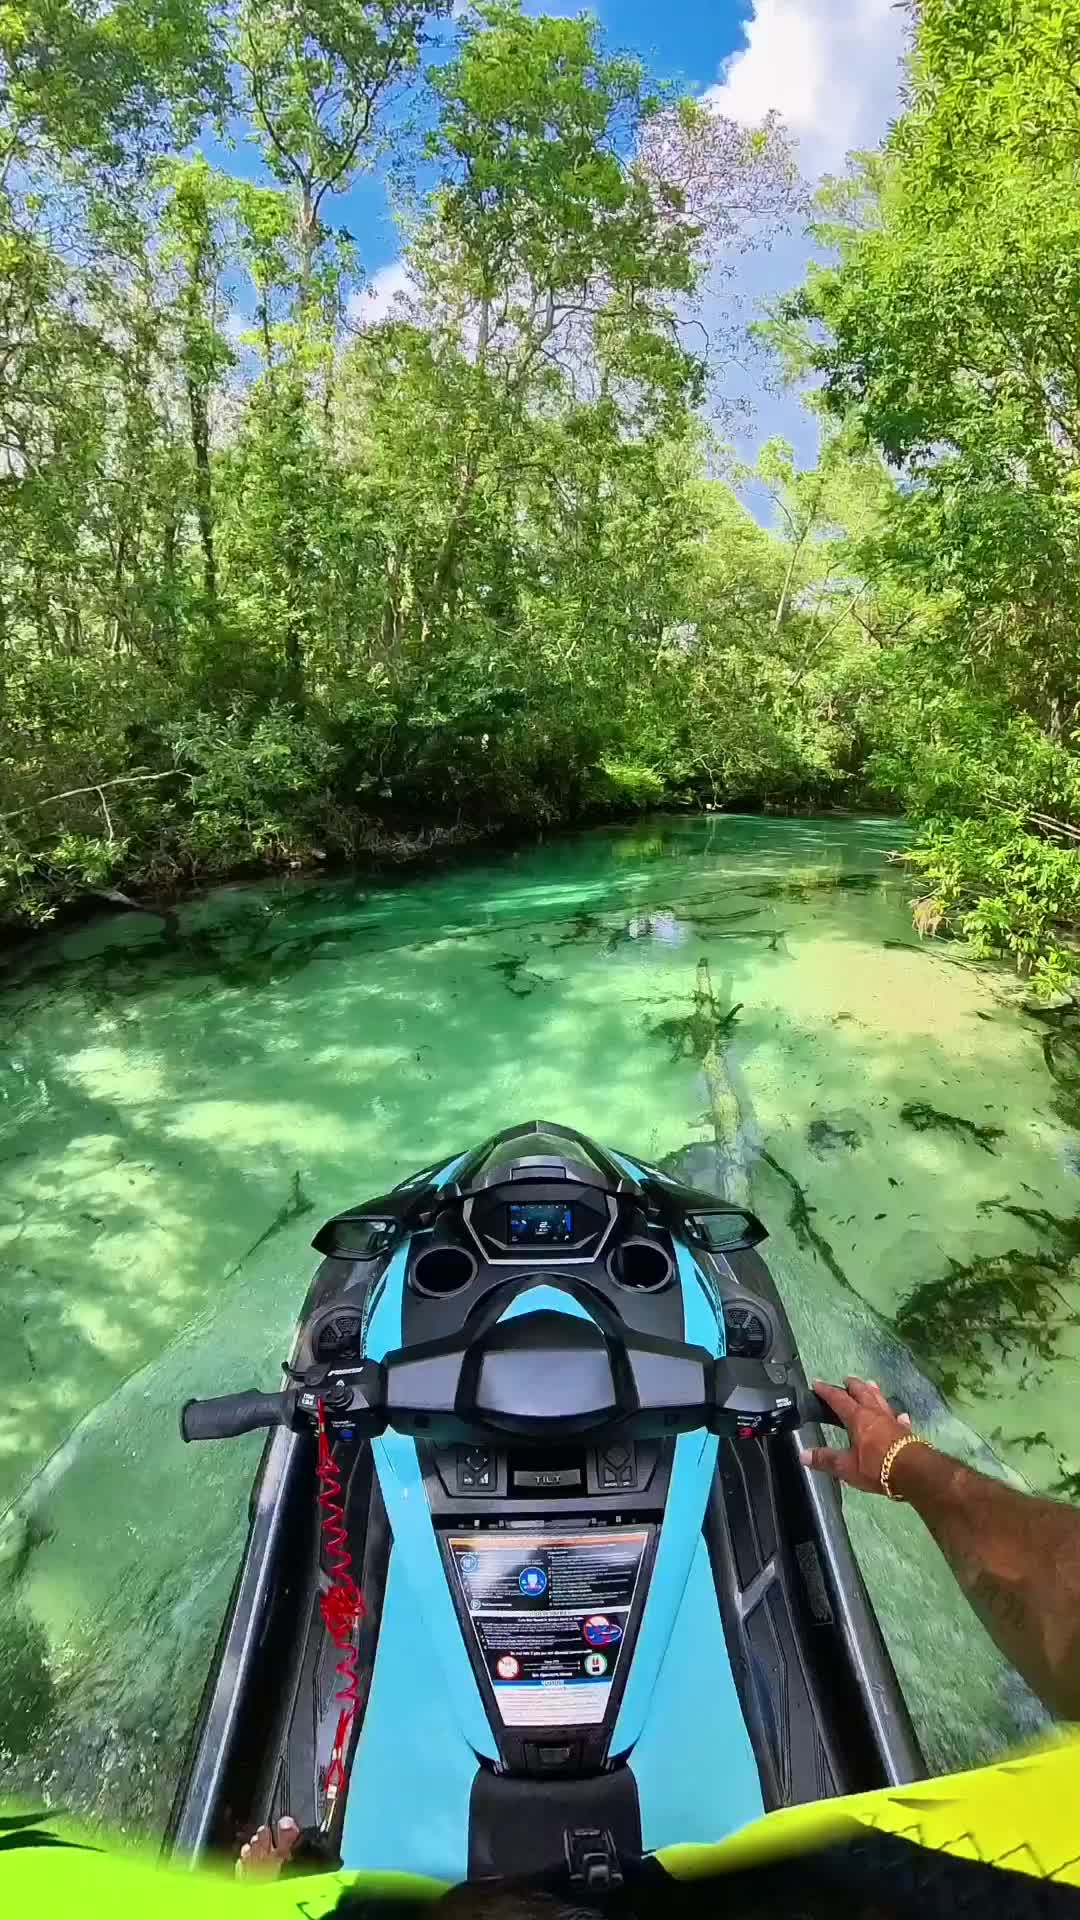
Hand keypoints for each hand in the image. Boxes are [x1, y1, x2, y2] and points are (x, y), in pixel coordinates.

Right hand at [800, 1377, 914, 1494]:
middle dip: (852, 1385)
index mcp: (857, 1418)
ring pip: (881, 1399)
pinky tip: (899, 1416)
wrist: (913, 1471)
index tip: (816, 1383)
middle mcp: (875, 1414)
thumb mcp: (847, 1467)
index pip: (838, 1399)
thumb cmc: (876, 1467)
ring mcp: (892, 1420)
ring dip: (873, 1391)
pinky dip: (895, 1415)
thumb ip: (826, 1460)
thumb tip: (803, 1455)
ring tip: (870, 1384)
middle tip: (846, 1379)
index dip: (826, 1391)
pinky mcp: (905, 1430)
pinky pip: (899, 1418)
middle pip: (862, 1392)